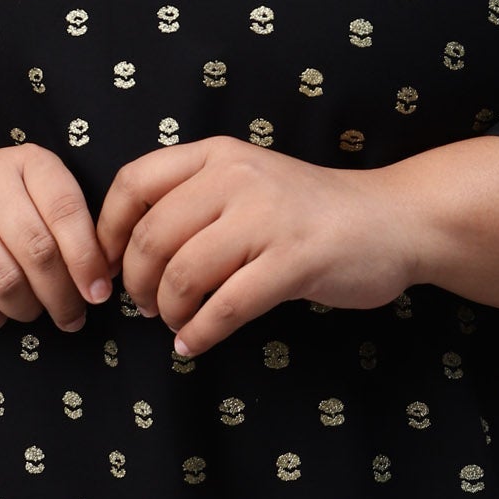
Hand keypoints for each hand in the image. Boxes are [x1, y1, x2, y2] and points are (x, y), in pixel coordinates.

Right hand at [0, 142, 113, 333]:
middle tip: (73, 317)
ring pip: (3, 280)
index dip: (87, 258)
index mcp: (28, 161)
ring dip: (28, 309)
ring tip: (34, 311)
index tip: (99, 292)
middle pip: (37, 248)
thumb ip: (73, 234)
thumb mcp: (42, 210)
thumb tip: (102, 283)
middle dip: (62, 293)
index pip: (66, 209)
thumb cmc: (3, 224)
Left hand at [95, 135, 420, 356]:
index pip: (134, 183)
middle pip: (152, 237)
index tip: (107, 266)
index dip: (108, 231)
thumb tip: (122, 250)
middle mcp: (237, 176)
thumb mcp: (246, 180)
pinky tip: (194, 344)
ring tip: (176, 324)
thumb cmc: (307, 210)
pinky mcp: (294, 261)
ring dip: (168, 312)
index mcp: (217, 154)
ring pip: (184, 274)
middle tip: (145, 306)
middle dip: (136, 283)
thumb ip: (193, 199)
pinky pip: (226, 307)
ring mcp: (267, 218)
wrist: (391, 219)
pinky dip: (200, 334)